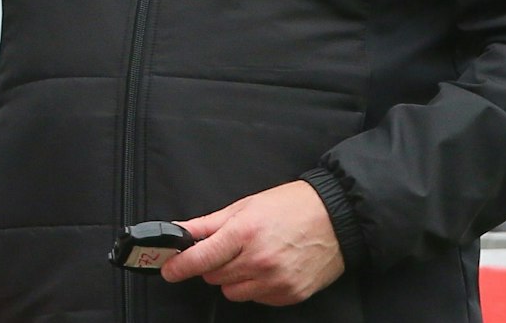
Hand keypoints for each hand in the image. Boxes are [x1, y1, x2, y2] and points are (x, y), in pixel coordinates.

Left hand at [161, 181, 344, 305]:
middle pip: (214, 276)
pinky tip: (269, 267)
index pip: (201, 258)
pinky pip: (257, 299)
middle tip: (228, 248)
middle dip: (213, 264)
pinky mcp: (289, 295)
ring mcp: (275, 281)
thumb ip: (209, 223)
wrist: (337, 218)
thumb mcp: (246, 206)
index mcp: (245, 232)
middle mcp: (259, 260)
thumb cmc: (292, 206)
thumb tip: (180, 230)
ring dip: (234, 278)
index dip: (180, 266)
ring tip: (252, 257)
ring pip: (232, 292)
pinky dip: (256, 286)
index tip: (169, 270)